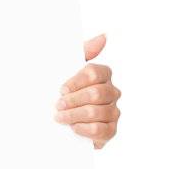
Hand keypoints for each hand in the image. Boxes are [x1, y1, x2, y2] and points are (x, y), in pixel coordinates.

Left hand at [55, 33, 120, 148]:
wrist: (56, 123)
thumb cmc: (65, 93)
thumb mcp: (67, 70)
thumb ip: (84, 52)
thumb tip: (104, 37)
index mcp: (102, 75)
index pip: (94, 73)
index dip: (76, 82)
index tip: (61, 89)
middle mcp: (111, 92)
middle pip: (95, 94)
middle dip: (73, 100)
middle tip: (58, 105)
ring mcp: (113, 112)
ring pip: (95, 112)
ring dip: (73, 115)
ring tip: (60, 118)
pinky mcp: (110, 131)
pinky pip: (99, 130)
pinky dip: (83, 129)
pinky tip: (73, 128)